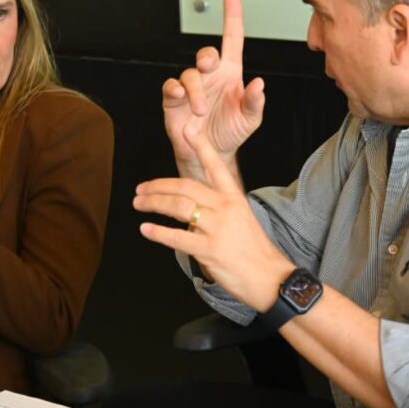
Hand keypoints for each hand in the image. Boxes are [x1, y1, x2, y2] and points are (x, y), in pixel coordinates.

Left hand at [134, 126, 293, 311]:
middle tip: (140, 189)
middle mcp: (224, 208)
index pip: (215, 166)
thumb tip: (188, 209)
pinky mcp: (209, 249)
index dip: (201, 146)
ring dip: (153, 203)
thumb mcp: (239, 219)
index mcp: (233, 197)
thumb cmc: (253, 250)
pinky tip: (146, 229)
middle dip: (158, 186)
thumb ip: (214, 209)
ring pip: (178, 206)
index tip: (188, 130)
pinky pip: (177, 237)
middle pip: (184, 187)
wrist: (269, 277)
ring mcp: (217, 228)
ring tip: (139, 204)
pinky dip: (158, 232)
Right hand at [163, 0, 264, 175]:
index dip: (232, 17)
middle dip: (206, 56)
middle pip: (206, 54)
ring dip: (195, 90)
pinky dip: (175, 90)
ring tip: (200, 109)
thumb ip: (255, 102)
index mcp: (230, 74)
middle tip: (209, 66)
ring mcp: (191, 88)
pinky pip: (171, 86)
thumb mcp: (250, 119)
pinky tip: (182, 97)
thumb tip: (259, 84)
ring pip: (189, 74)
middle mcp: (210, 77)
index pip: (232, 39)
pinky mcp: (174, 101)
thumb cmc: (230, 131)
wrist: (209, 153)